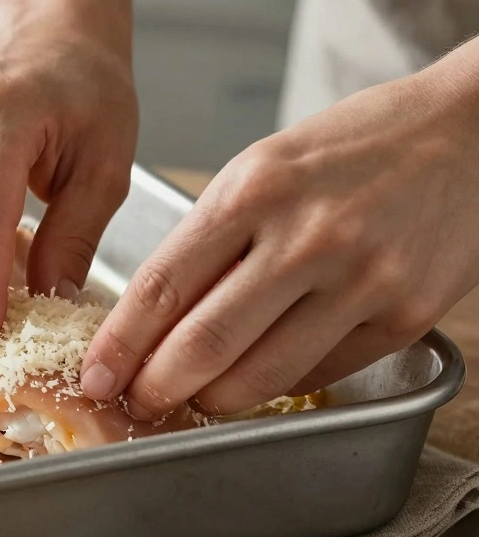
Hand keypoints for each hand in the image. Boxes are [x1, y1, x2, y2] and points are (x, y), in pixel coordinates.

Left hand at [81, 40, 478, 418]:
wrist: (464, 135)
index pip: (163, 286)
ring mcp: (362, 281)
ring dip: (213, 401)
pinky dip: (278, 385)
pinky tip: (260, 378)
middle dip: (157, 387)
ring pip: (262, 375)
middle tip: (136, 402)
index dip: (120, 343)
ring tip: (193, 399)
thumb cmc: (348, 150)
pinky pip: (320, 374)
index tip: (95, 374)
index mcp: (254, 190)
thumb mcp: (261, 169)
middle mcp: (306, 237)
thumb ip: (209, 239)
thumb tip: (155, 317)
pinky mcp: (404, 317)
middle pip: (205, 343)